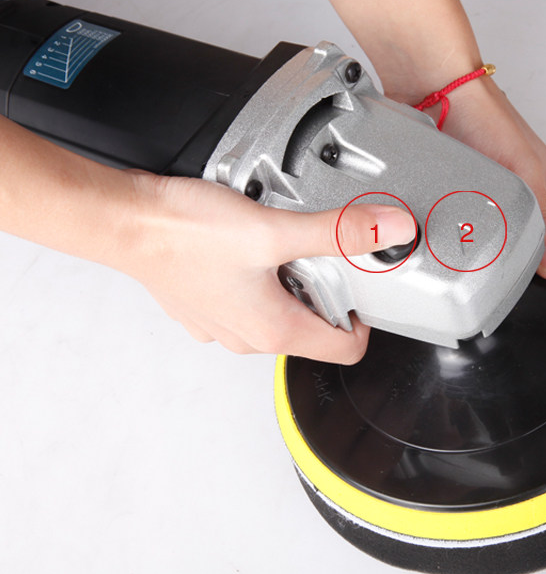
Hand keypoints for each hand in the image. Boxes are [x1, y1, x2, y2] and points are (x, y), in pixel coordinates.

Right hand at [118, 172, 416, 362]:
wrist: (127, 223)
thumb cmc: (185, 233)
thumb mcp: (274, 229)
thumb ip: (338, 232)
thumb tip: (389, 230)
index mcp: (276, 330)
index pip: (348, 350)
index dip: (365, 318)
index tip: (362, 285)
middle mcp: (250, 338)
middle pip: (315, 329)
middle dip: (327, 292)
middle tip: (316, 251)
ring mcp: (226, 326)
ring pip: (281, 313)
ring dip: (292, 281)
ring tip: (279, 243)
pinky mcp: (208, 307)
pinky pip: (249, 301)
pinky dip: (259, 278)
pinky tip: (247, 247)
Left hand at [389, 76, 545, 279]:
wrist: (433, 90)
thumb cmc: (484, 113)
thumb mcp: (525, 171)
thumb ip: (543, 217)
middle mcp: (519, 184)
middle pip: (530, 231)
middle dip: (522, 255)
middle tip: (513, 280)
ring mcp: (486, 186)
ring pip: (493, 228)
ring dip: (485, 244)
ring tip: (478, 264)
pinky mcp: (456, 187)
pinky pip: (461, 218)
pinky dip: (458, 231)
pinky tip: (450, 244)